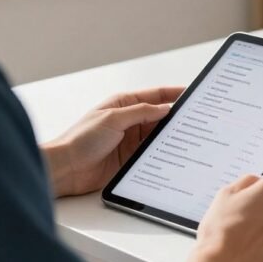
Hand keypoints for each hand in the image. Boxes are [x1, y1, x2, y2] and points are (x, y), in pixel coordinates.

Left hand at [41, 87, 183, 196]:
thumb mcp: (113, 118)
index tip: (191, 93)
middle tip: (196, 117)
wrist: (66, 168)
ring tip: (190, 134)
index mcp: (123, 104)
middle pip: (159, 115)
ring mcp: (131, 139)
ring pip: (158, 134)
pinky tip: (175, 151)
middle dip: (176, 116)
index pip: (155, 95)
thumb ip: (141, 112)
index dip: (173, 93)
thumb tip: (165, 108)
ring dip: (170, 134)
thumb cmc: (81, 139)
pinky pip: (153, 151)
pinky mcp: (132, 157)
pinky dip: (163, 151)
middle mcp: (129, 120)